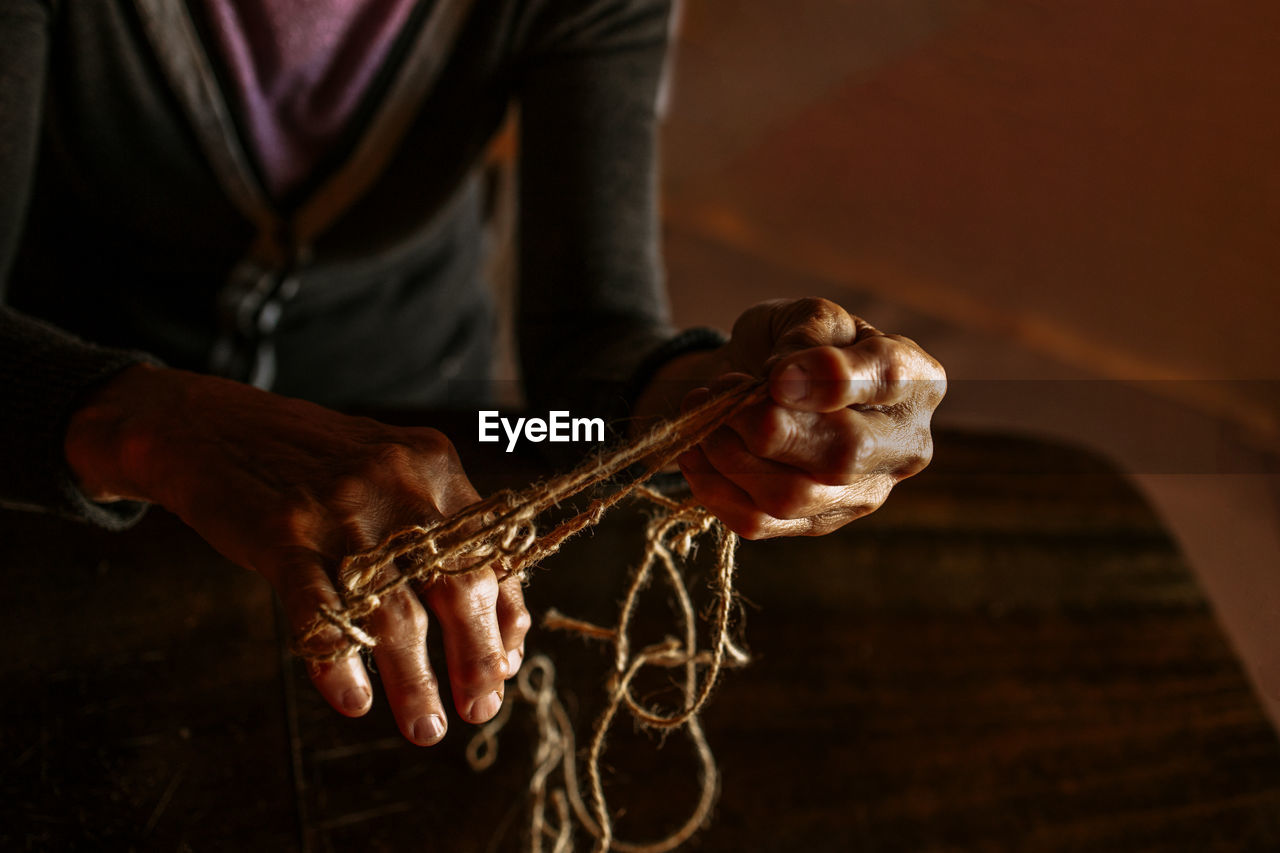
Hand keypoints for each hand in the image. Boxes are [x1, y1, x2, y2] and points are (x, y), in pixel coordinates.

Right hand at [64, 364, 529, 744]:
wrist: (211, 425)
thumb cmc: (313, 465)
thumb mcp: (390, 475)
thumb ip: (439, 533)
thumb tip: (495, 626)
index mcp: (435, 468)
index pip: (492, 553)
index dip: (505, 616)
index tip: (507, 666)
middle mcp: (399, 484)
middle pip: (457, 584)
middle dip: (476, 657)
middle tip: (481, 709)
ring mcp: (340, 508)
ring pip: (394, 611)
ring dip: (415, 680)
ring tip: (426, 727)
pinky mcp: (282, 532)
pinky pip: (319, 610)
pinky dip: (339, 662)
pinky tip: (352, 700)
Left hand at [641, 298, 944, 538]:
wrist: (759, 382)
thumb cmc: (793, 343)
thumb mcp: (805, 316)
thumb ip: (807, 334)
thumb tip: (785, 377)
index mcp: (915, 380)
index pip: (887, 380)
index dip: (829, 378)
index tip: (776, 376)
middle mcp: (901, 447)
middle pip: (842, 455)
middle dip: (770, 427)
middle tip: (725, 393)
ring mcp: (860, 495)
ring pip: (792, 496)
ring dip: (730, 453)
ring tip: (706, 412)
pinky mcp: (814, 524)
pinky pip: (758, 521)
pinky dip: (713, 485)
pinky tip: (698, 449)